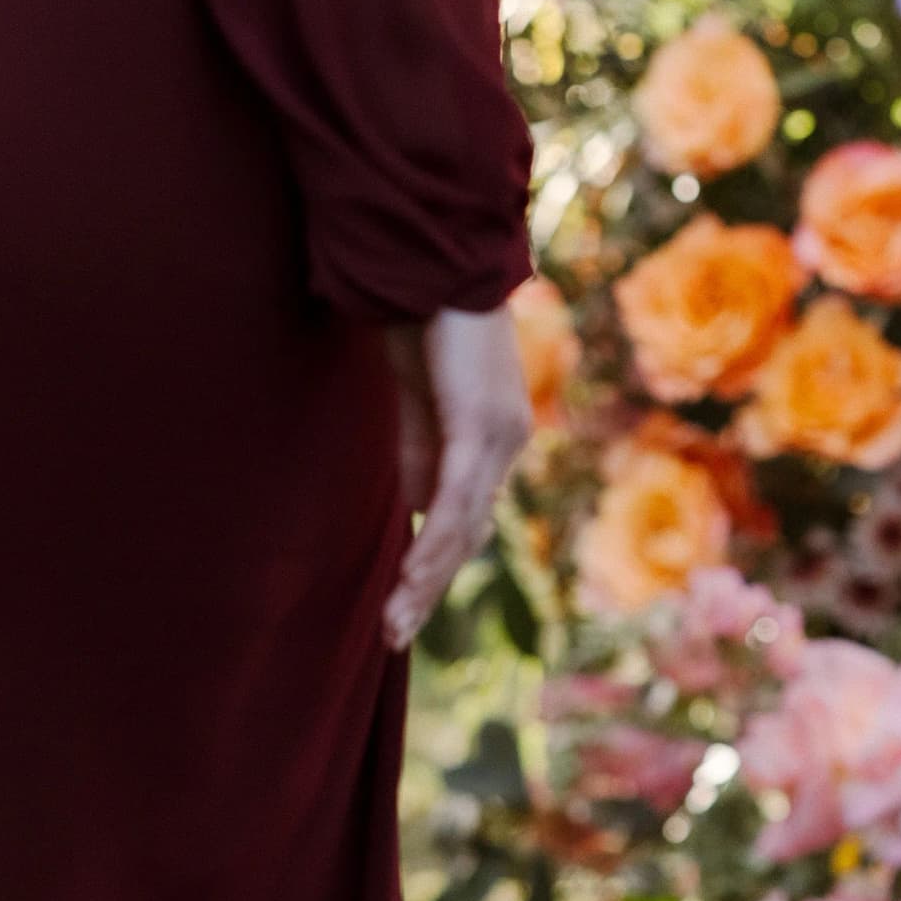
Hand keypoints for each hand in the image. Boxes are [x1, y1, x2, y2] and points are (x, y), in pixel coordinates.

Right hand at [385, 303, 532, 650]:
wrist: (433, 265)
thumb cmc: (422, 324)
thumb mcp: (416, 403)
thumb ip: (420, 453)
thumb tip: (417, 509)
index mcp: (494, 439)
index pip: (467, 518)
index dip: (435, 565)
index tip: (404, 607)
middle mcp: (506, 442)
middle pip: (469, 535)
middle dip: (428, 589)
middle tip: (396, 635)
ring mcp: (499, 435)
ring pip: (463, 527)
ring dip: (426, 580)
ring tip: (394, 623)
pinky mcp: (479, 424)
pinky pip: (455, 498)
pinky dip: (431, 542)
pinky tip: (409, 577)